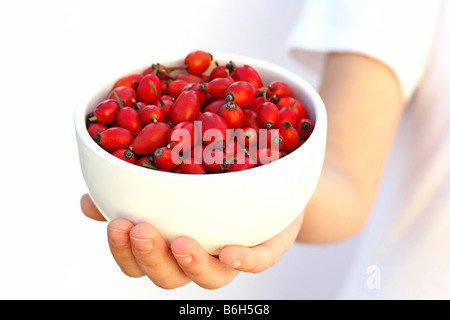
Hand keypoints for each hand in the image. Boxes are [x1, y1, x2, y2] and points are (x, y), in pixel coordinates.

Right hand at [80, 193, 303, 288]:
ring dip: (192, 264)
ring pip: (210, 277)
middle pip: (169, 277)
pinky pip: (257, 262)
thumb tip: (87, 200)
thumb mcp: (167, 184)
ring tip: (180, 242)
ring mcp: (231, 258)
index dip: (123, 251)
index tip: (114, 224)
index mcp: (170, 247)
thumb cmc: (208, 189)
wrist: (265, 183)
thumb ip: (131, 194)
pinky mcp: (265, 250)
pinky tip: (230, 252)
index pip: (138, 263)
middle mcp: (199, 259)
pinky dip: (243, 260)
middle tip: (140, 229)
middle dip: (151, 257)